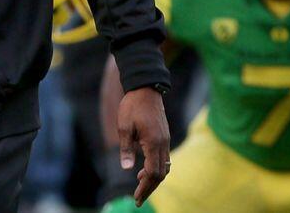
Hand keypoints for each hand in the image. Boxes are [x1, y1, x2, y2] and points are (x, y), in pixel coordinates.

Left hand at [117, 87, 170, 206]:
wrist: (146, 89)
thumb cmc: (132, 106)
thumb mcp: (124, 127)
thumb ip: (126, 148)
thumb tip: (128, 169)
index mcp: (153, 143)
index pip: (153, 172)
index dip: (144, 187)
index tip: (135, 197)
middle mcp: (163, 144)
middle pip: (161, 174)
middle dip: (150, 188)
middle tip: (138, 199)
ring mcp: (165, 141)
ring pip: (164, 167)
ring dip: (153, 179)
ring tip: (140, 185)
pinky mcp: (164, 137)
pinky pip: (164, 159)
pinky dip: (156, 168)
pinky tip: (144, 170)